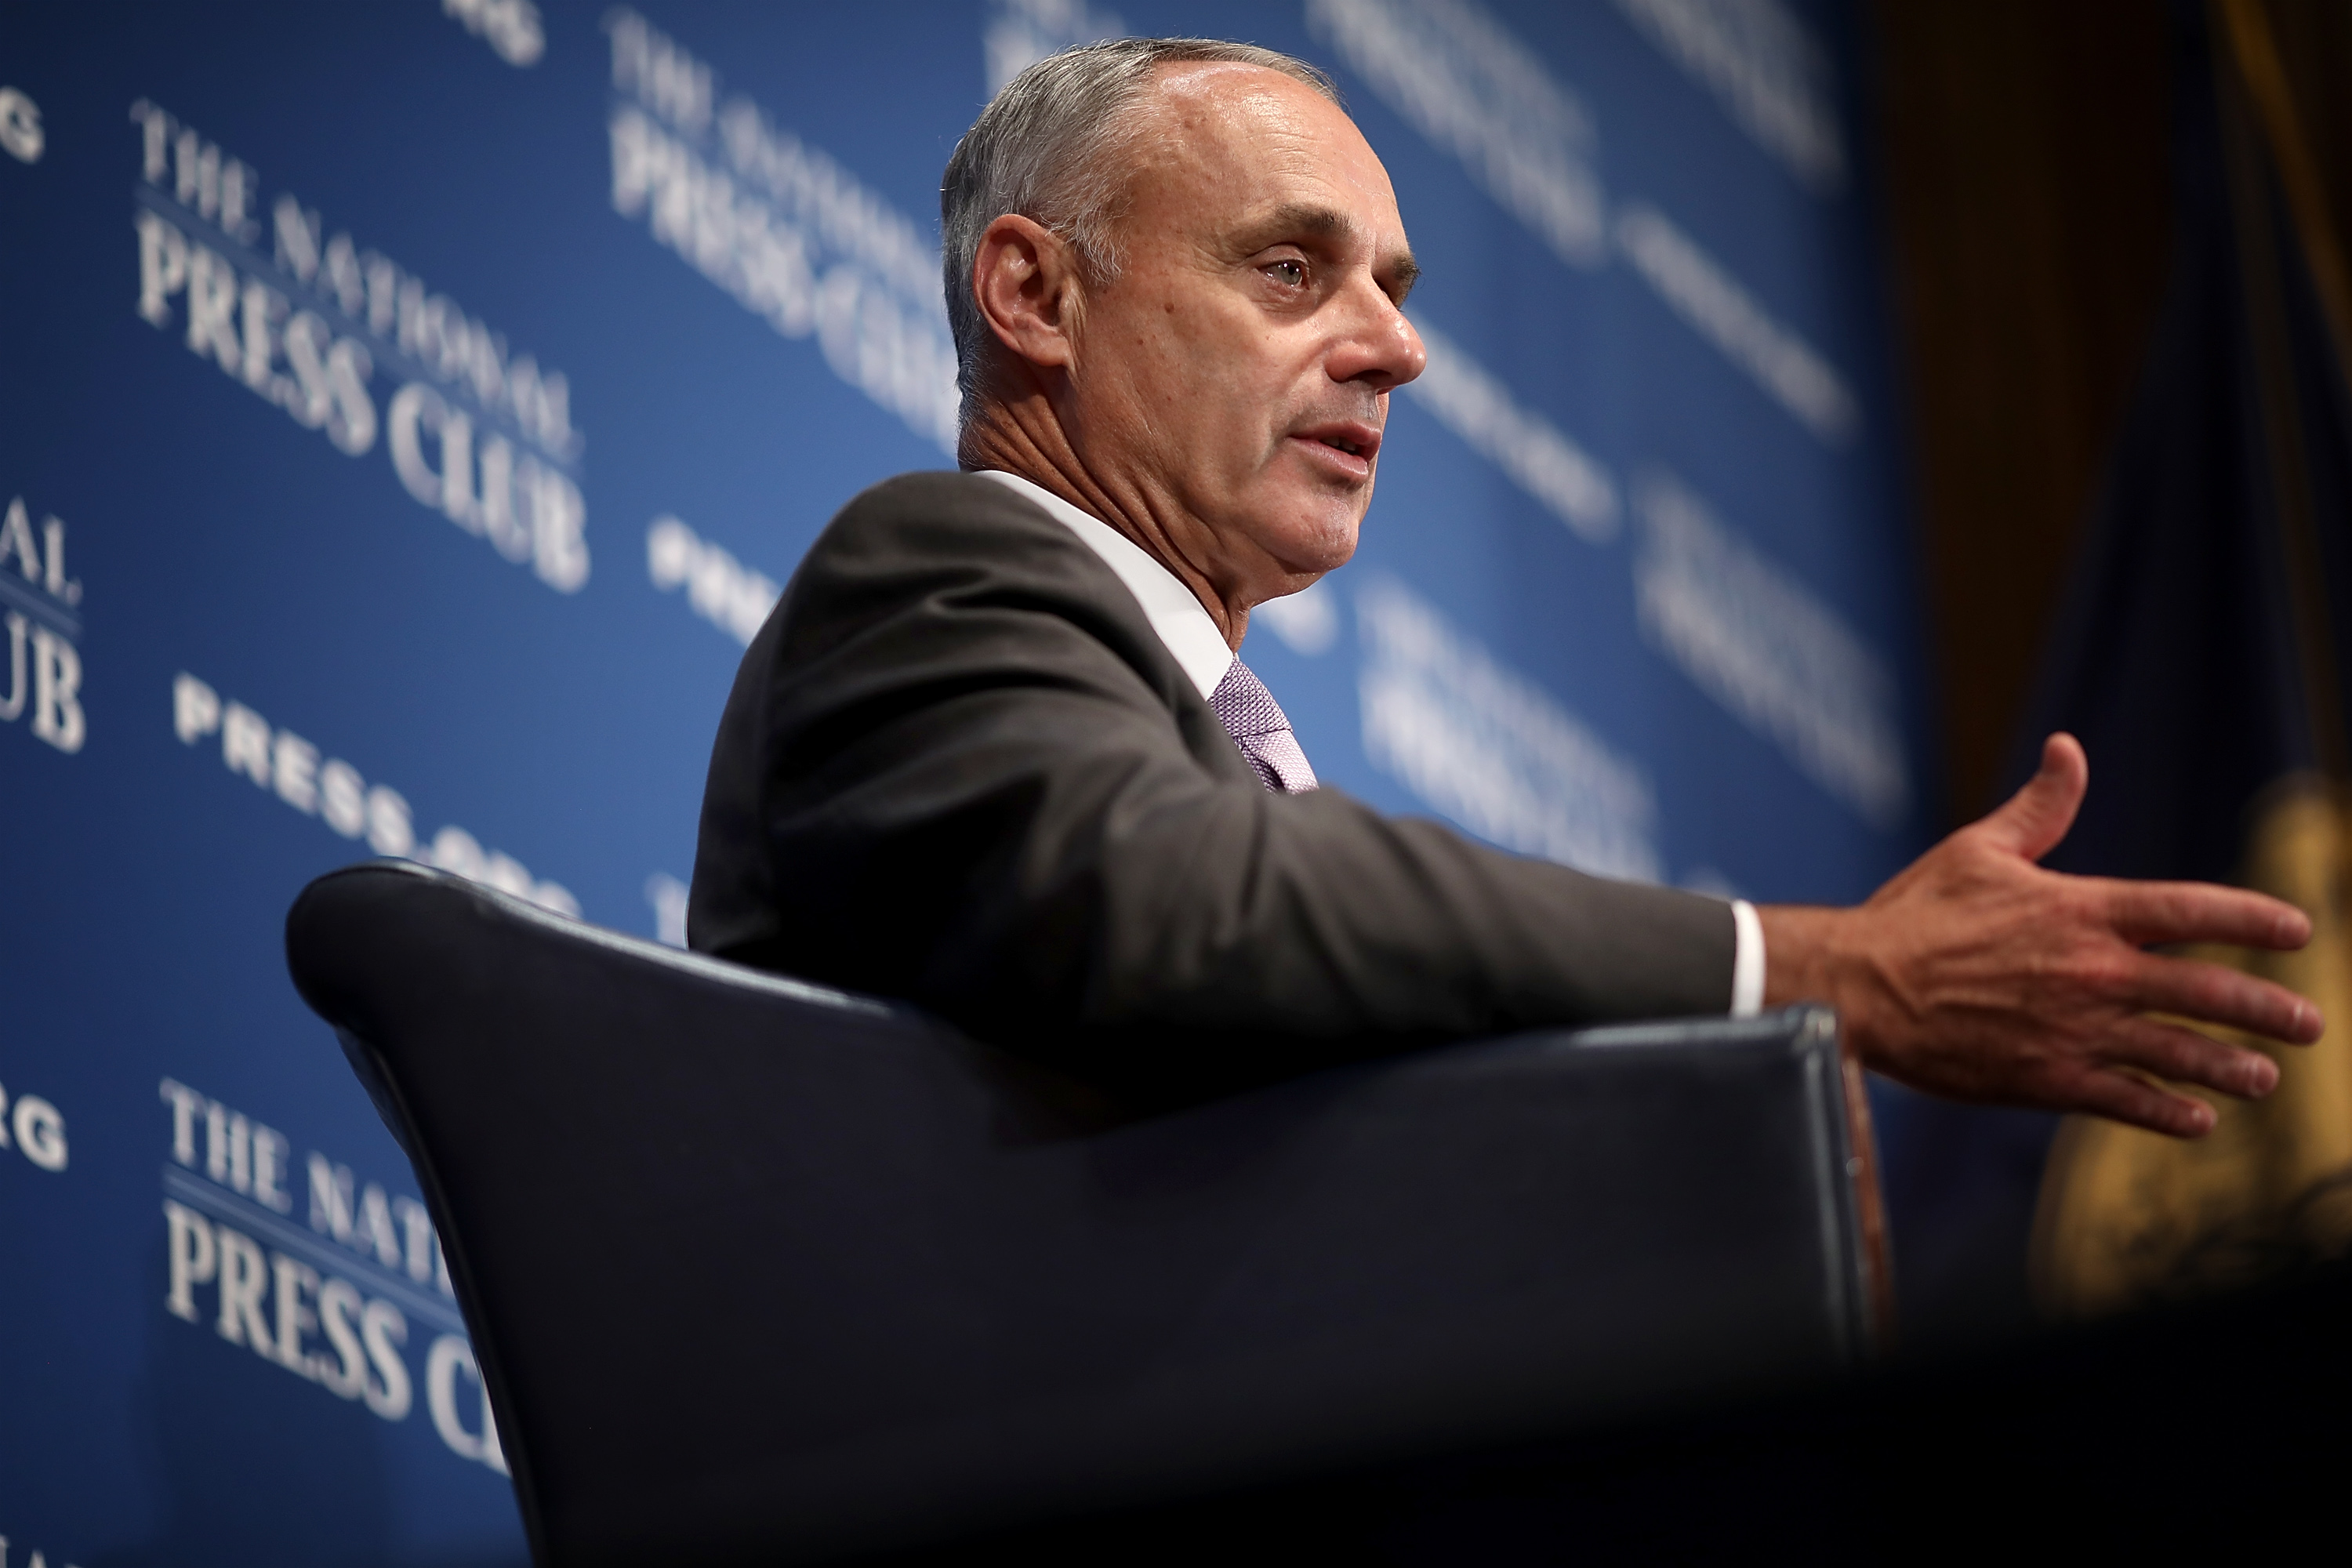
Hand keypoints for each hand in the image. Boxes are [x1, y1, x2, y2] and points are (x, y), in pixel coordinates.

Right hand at [1759, 733, 2322, 1136]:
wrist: (1859, 987)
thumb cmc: (1914, 914)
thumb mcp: (1978, 848)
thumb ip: (2039, 807)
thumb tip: (2069, 749)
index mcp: (2081, 910)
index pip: (2191, 912)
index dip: (2254, 919)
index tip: (2300, 931)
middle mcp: (2091, 972)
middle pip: (2207, 992)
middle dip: (2269, 1010)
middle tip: (2310, 1024)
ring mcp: (2073, 1031)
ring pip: (2178, 1054)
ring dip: (2232, 1067)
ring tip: (2266, 1078)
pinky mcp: (2045, 1079)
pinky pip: (2126, 1100)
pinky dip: (2169, 1112)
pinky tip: (2199, 1120)